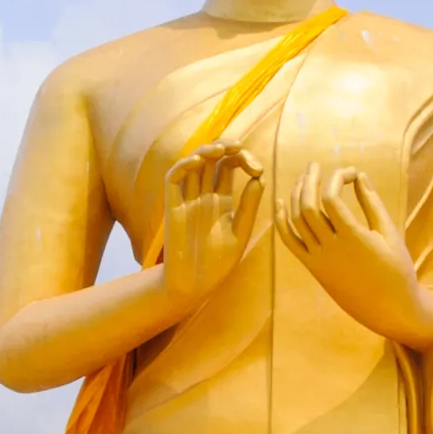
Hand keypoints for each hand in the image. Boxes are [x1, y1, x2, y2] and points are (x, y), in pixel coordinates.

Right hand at [154, 143, 259, 314]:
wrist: (193, 285)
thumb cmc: (217, 264)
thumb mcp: (239, 233)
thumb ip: (248, 207)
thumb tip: (260, 178)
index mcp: (222, 200)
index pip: (230, 167)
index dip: (243, 160)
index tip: (257, 169)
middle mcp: (204, 195)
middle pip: (213, 160)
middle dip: (227, 149)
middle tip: (240, 149)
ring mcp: (187, 199)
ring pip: (194, 164)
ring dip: (207, 151)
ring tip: (221, 148)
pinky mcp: (172, 206)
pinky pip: (174, 178)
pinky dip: (184, 165)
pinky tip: (199, 160)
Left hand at [281, 165, 432, 349]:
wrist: (390, 308)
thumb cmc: (397, 269)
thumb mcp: (389, 233)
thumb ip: (372, 203)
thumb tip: (359, 175)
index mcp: (353, 238)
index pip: (331, 198)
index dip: (338, 178)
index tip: (351, 173)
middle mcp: (330, 249)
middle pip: (308, 206)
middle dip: (310, 180)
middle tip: (315, 165)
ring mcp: (318, 260)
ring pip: (296, 221)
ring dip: (296, 196)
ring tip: (304, 179)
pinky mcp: (313, 268)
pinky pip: (290, 242)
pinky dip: (281, 221)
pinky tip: (280, 203)